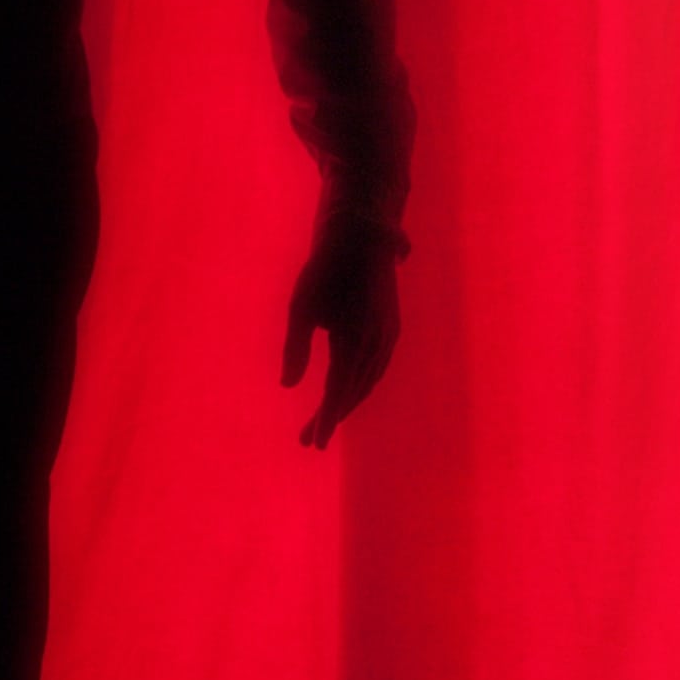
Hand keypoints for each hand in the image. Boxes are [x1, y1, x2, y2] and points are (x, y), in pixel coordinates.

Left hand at [284, 217, 402, 445]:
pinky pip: (378, 369)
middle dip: (332, 418)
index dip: (325, 419)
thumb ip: (296, 348)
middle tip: (308, 441)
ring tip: (324, 421)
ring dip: (347, 404)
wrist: (363, 237)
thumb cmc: (323, 269)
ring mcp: (388, 336)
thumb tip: (288, 386)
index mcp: (353, 338)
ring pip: (369, 382)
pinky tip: (349, 392)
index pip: (338, 390)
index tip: (313, 442)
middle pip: (354, 392)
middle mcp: (376, 342)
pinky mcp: (392, 329)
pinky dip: (362, 387)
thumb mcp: (300, 307)